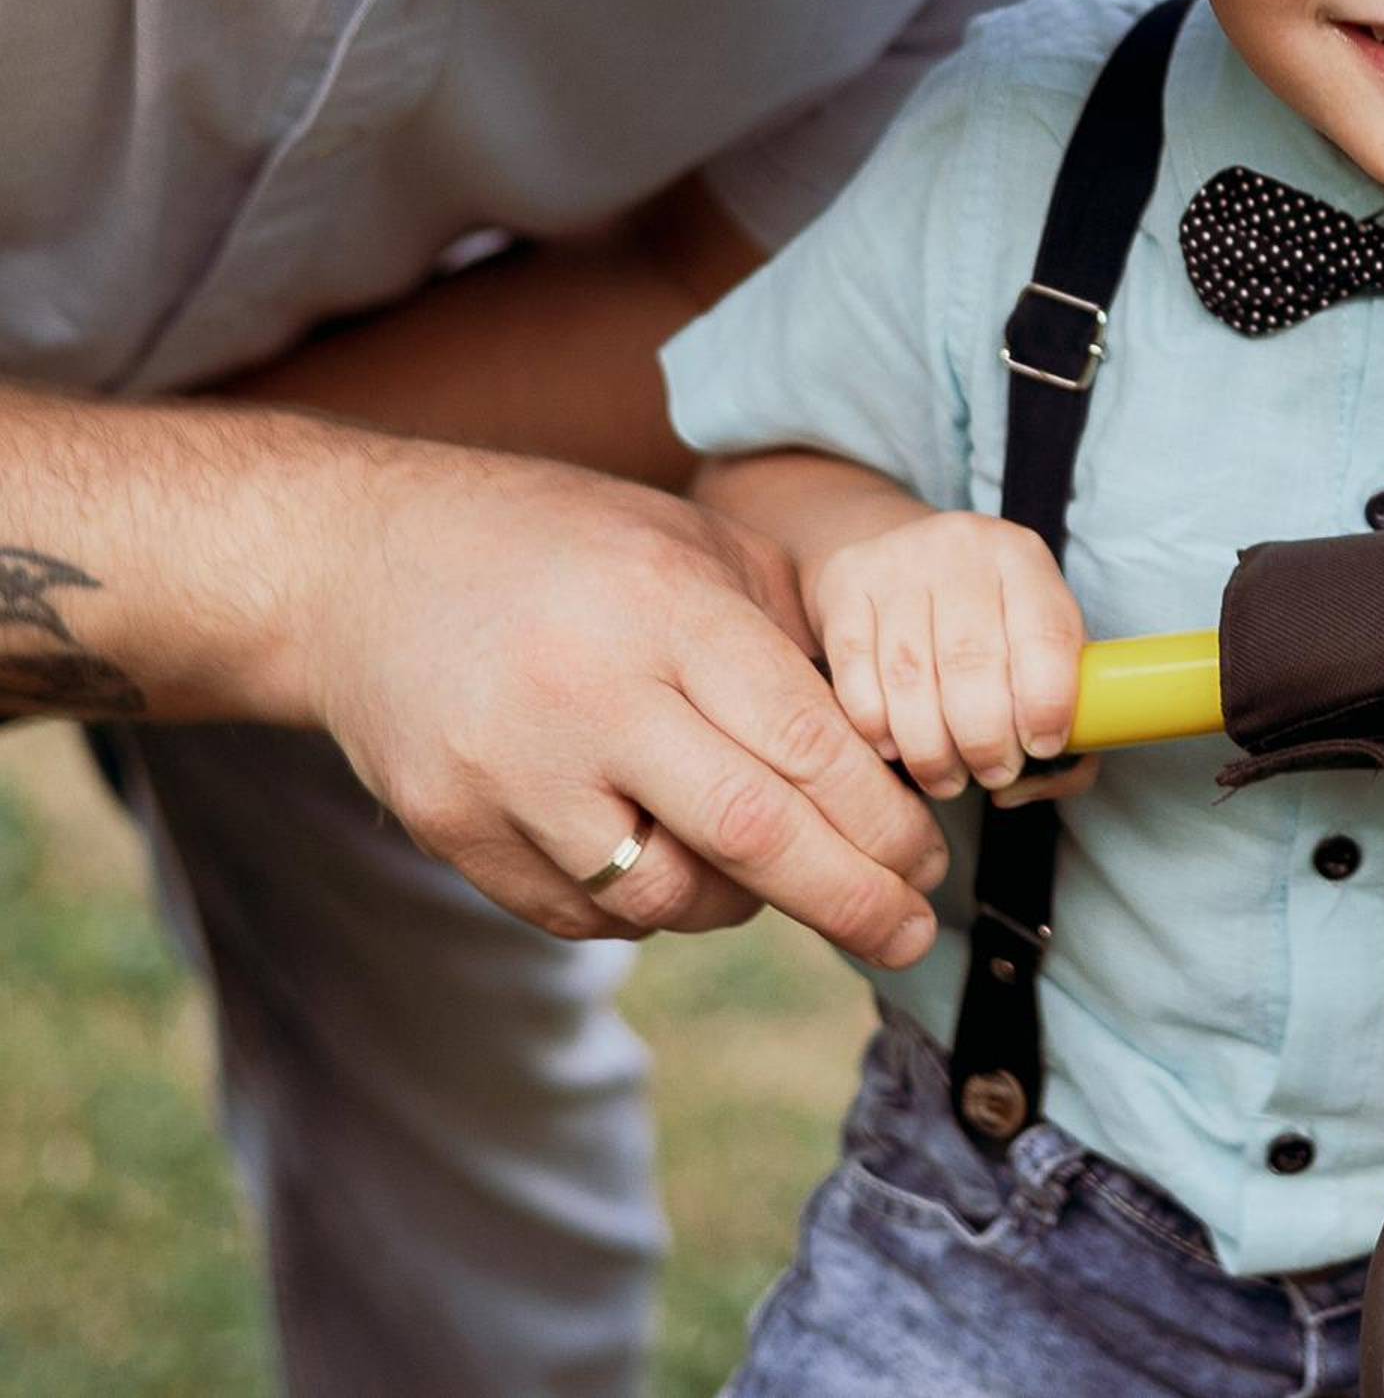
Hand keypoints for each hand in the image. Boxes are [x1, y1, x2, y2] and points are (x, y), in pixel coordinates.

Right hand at [296, 440, 948, 957]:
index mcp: (664, 607)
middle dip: (851, 897)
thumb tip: (883, 748)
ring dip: (744, 903)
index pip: (803, 739)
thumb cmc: (565, 545)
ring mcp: (511, 773)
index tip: (930, 859)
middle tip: (911, 933)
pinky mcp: (455, 832)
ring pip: (669, 896)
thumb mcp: (694, 541)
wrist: (362, 565)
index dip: (881, 817)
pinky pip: (587, 915)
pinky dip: (650, 906)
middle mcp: (588, 694)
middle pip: (752, 834)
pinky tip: (670, 863)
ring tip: (772, 872)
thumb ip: (788, 636)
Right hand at [804, 511, 1085, 800]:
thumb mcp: (1038, 639)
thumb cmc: (986, 618)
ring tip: (945, 777)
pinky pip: (855, 674)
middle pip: (972, 660)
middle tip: (989, 775)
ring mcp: (897, 560)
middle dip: (984, 740)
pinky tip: (895, 747)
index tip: (1040, 748)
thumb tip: (1032, 782)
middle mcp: (962, 547)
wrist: (903, 556)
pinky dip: (876, 727)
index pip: (1046, 634)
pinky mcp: (844, 584)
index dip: (1048, 704)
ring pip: (910, 675)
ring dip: (929, 748)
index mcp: (1024, 558)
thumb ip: (1065, 714)